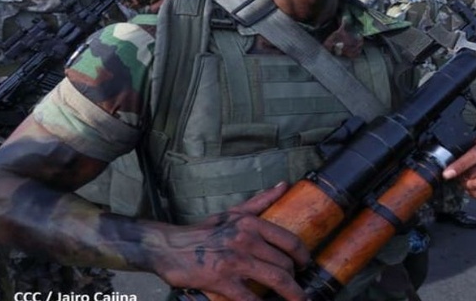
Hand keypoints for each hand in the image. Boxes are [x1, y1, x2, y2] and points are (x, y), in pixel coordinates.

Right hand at [157, 183, 309, 300]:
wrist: (169, 247)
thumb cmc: (204, 231)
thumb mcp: (234, 212)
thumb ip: (261, 201)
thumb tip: (284, 185)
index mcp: (251, 223)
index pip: (290, 241)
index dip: (303, 256)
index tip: (306, 264)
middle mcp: (246, 240)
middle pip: (285, 264)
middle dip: (295, 279)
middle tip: (297, 287)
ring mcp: (235, 261)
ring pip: (276, 281)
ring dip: (292, 295)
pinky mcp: (222, 281)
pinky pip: (251, 298)